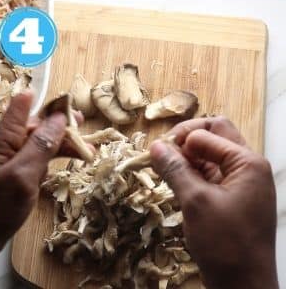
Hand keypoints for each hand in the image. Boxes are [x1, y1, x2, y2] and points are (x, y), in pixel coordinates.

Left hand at [0, 91, 91, 253]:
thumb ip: (40, 146)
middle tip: (81, 121)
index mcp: (2, 138)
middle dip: (59, 122)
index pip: (23, 106)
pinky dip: (53, 156)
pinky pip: (35, 157)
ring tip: (83, 145)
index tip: (68, 103)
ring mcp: (9, 158)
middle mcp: (5, 144)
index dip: (45, 102)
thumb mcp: (23, 175)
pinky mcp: (14, 173)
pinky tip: (66, 159)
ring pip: (37, 141)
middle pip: (34, 124)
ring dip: (60, 140)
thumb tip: (57, 118)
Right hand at [150, 117, 278, 288]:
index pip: (210, 131)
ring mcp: (242, 184)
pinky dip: (192, 173)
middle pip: (214, 136)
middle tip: (165, 155)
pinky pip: (210, 173)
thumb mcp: (195, 202)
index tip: (160, 155)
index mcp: (248, 163)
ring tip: (166, 172)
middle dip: (187, 141)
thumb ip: (175, 169)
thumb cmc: (225, 244)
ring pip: (210, 154)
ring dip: (187, 158)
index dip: (182, 138)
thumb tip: (155, 145)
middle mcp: (249, 168)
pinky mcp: (232, 198)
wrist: (244, 288)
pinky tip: (175, 184)